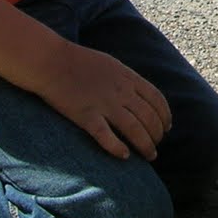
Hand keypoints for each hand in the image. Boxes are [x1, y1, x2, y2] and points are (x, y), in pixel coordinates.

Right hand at [33, 42, 172, 160]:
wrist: (51, 61)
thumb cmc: (79, 61)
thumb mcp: (111, 64)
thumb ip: (127, 79)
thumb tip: (140, 94)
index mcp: (128, 77)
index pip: (157, 100)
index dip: (165, 116)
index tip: (167, 128)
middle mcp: (121, 91)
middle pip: (149, 117)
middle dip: (157, 135)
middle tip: (156, 146)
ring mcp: (104, 104)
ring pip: (135, 129)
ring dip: (145, 145)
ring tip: (149, 156)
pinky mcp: (86, 116)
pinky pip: (107, 136)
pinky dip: (118, 148)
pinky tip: (124, 155)